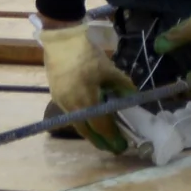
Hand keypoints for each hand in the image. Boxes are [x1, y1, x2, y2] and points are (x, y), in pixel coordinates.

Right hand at [41, 21, 129, 149]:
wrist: (61, 43)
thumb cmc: (87, 56)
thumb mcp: (109, 70)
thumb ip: (122, 85)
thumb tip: (133, 97)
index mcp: (87, 102)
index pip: (101, 126)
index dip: (112, 137)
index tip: (120, 146)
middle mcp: (73, 107)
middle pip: (86, 130)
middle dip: (99, 141)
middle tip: (111, 147)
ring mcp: (62, 103)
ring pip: (77, 123)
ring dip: (89, 132)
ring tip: (101, 137)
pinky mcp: (56, 96)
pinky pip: (71, 114)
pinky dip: (82, 120)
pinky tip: (89, 119)